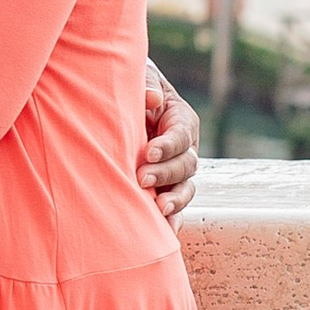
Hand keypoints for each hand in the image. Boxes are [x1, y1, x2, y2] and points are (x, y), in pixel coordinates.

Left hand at [141, 63, 198, 221]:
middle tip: (142, 178)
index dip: (168, 145)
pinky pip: (176, 206)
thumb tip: (152, 97)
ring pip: (186, 189)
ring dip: (174, 200)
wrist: (122, 103)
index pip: (181, 135)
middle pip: (187, 165)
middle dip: (166, 174)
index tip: (149, 152)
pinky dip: (173, 219)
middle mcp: (185, 148)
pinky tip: (165, 230)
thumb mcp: (141, 79)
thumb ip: (146, 85)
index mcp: (182, 120)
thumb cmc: (133, 88)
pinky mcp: (166, 187)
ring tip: (159, 209)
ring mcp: (177, 171)